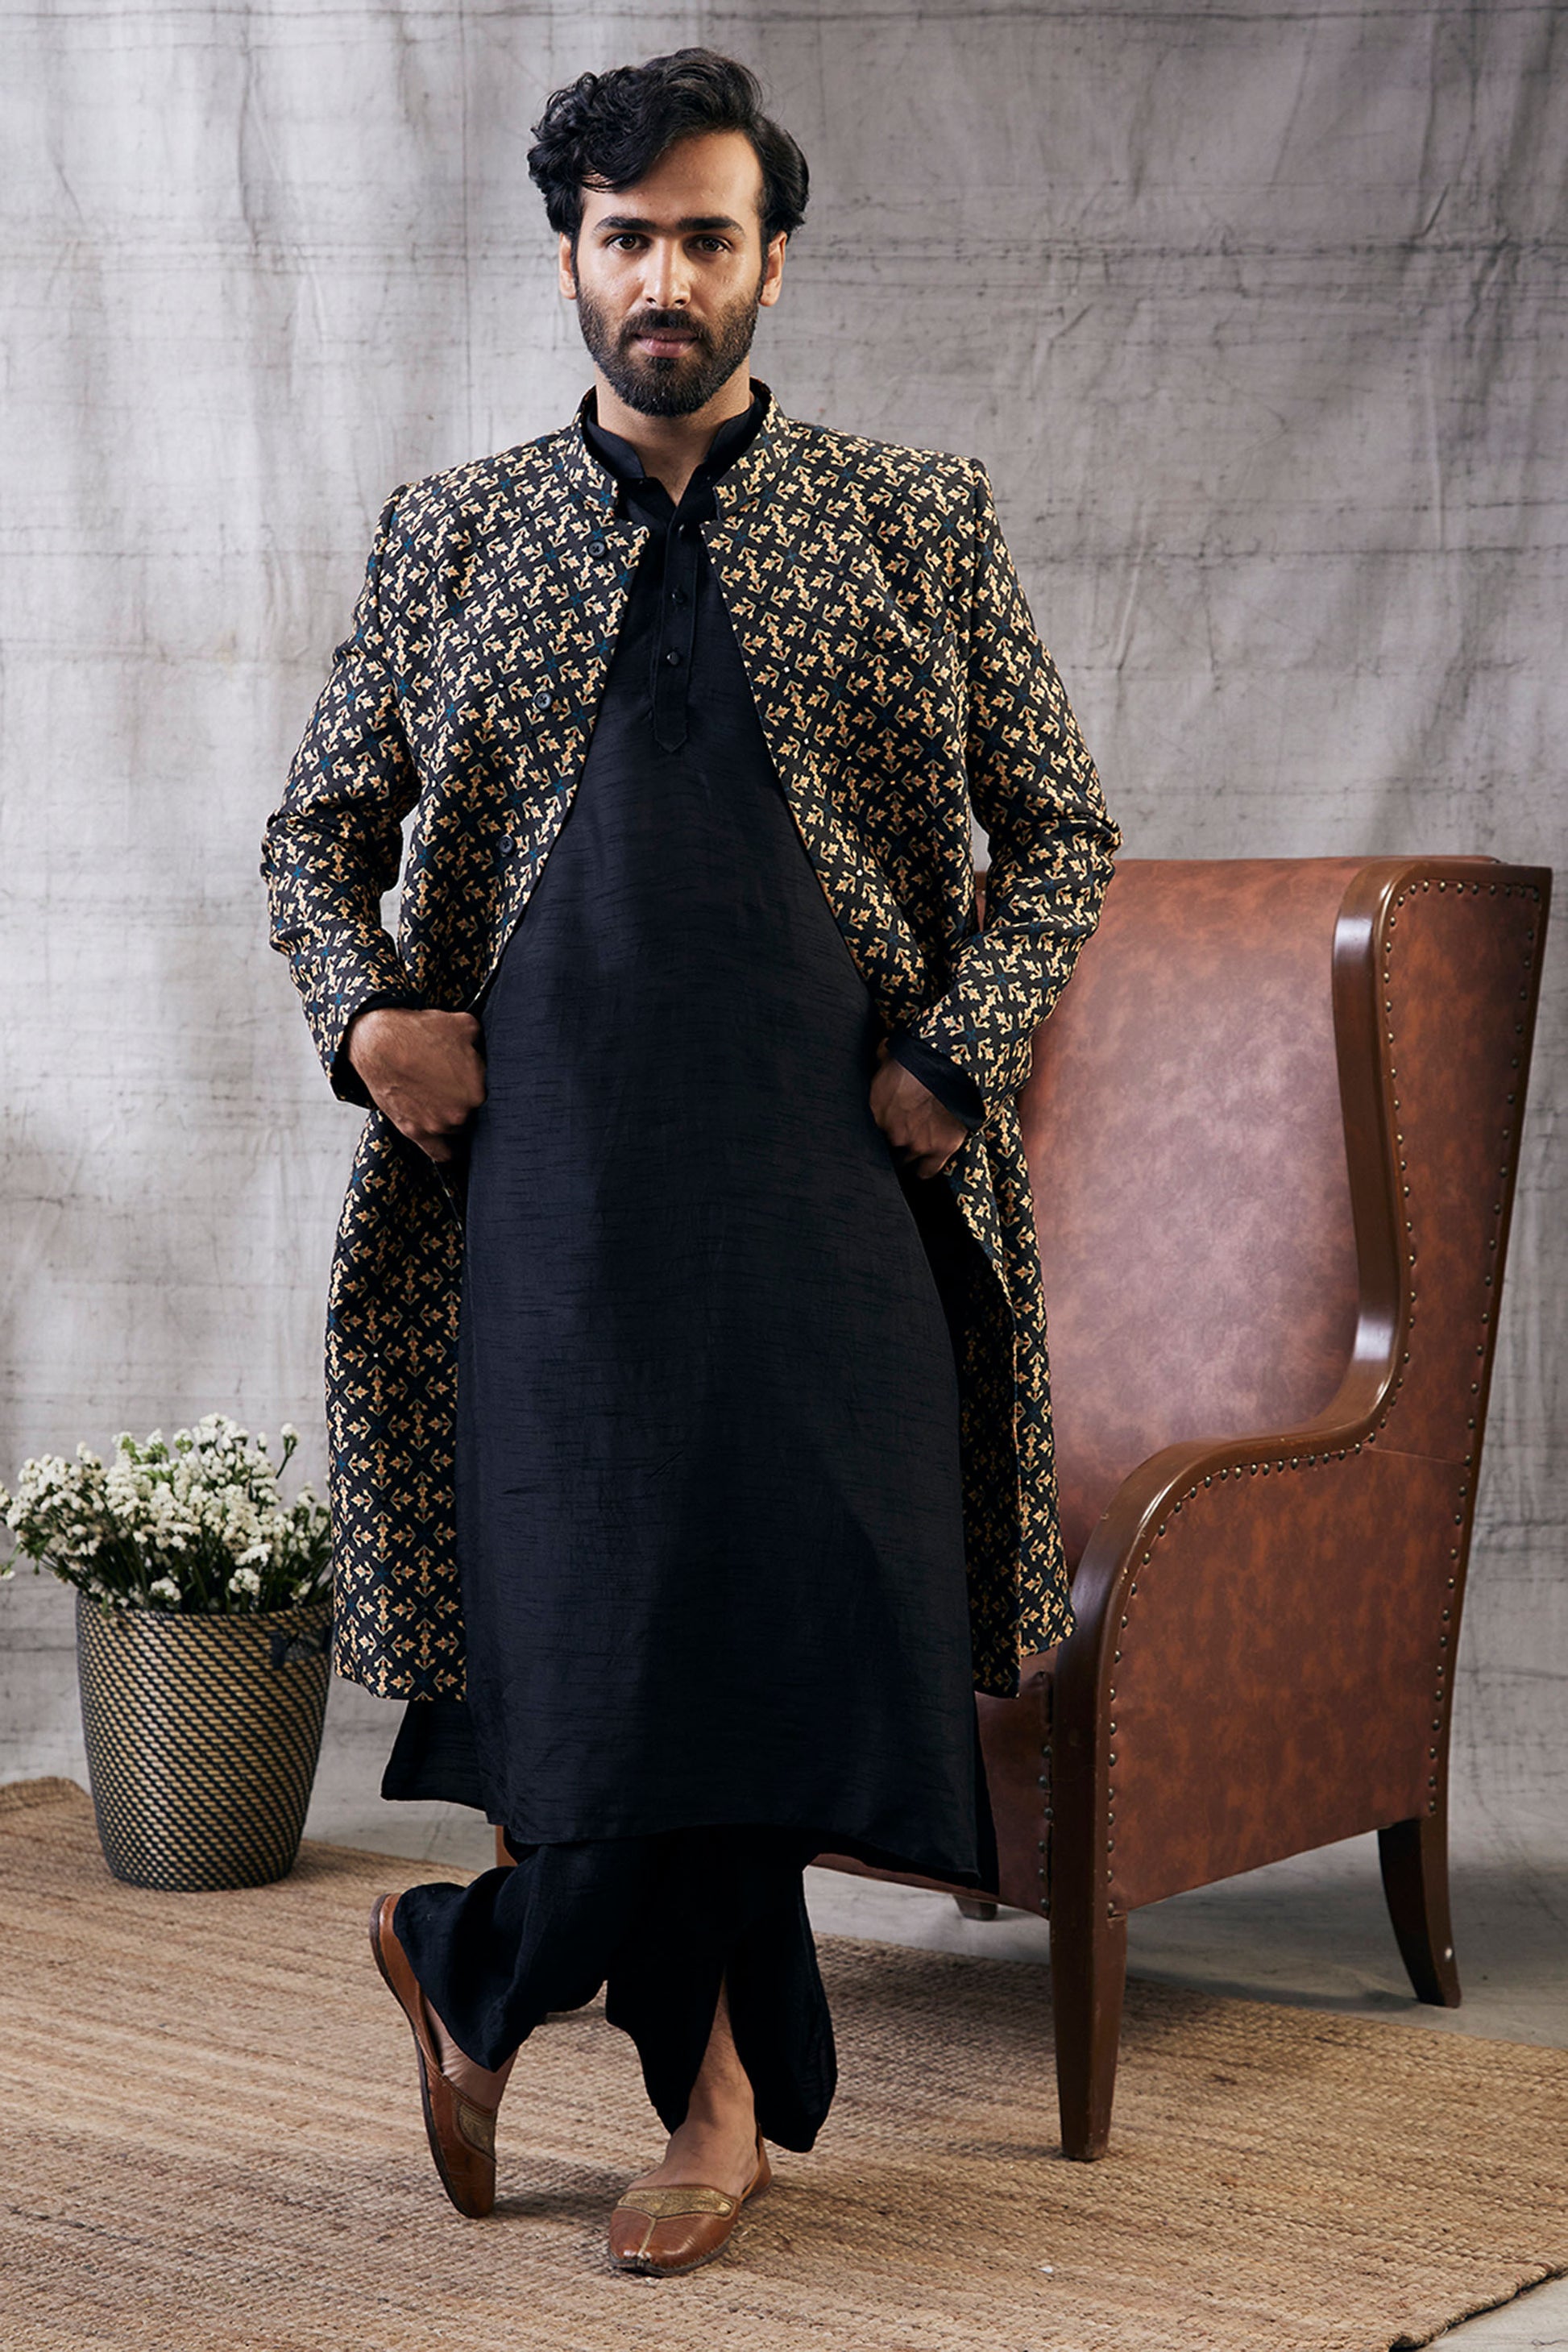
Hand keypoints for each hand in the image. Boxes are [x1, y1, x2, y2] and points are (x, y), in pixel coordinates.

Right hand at [346, 1007, 485, 1162]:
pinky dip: (448, 1149)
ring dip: (456, 1120)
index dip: (483, 1083)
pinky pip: (441, 1153)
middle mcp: (461, 1113)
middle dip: (469, 1100)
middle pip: (476, 1113)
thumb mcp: (464, 1025)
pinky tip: (454, 1145)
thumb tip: (487, 1049)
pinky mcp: (416, 1132)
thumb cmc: (419, 1033)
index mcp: (478, 1090)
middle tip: (457, 1085)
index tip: (475, 1076)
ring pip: (459, 1130)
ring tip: (445, 1101)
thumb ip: (483, 1043)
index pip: (494, 1094)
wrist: (378, 1043)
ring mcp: (437, 1126)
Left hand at [869, 1038, 968, 1178]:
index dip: (879, 1125)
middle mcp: (892, 1133)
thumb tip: (881, 1050)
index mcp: (875, 1111)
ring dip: (907, 1155)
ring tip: (911, 1149)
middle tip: (900, 1132)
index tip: (885, 1120)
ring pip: (904, 1162)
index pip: (870, 1129)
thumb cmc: (919, 1056)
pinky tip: (924, 1165)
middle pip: (886, 1148)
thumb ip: (883, 1060)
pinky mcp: (941, 1149)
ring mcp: (916, 1143)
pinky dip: (925, 1168)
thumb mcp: (892, 1054)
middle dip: (891, 1140)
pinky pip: (927, 1170)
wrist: (951, 1065)